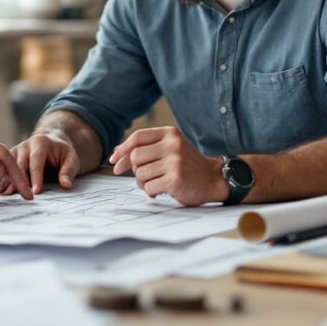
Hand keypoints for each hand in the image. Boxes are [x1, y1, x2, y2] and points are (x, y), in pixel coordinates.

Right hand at [0, 132, 80, 195]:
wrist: (52, 144)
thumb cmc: (62, 154)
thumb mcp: (71, 159)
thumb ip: (69, 171)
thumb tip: (66, 185)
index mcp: (40, 142)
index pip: (36, 161)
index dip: (36, 177)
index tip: (36, 192)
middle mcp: (25, 145)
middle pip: (19, 164)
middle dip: (18, 181)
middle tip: (15, 196)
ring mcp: (16, 150)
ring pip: (9, 167)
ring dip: (6, 181)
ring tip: (2, 196)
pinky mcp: (10, 158)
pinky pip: (4, 169)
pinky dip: (1, 180)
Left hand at [109, 126, 226, 206]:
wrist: (212, 179)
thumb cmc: (186, 165)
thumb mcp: (170, 148)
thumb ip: (147, 148)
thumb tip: (116, 154)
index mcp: (170, 134)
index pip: (137, 137)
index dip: (122, 149)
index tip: (113, 161)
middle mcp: (172, 145)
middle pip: (135, 157)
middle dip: (135, 170)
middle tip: (145, 176)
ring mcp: (174, 162)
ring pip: (140, 174)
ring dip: (143, 183)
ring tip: (156, 182)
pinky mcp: (175, 179)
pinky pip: (148, 187)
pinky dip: (151, 191)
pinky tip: (161, 190)